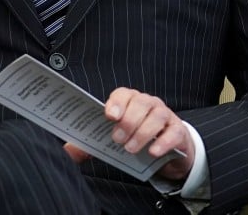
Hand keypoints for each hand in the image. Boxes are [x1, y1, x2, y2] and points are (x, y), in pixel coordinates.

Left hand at [64, 87, 194, 180]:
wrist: (168, 150)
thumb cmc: (136, 139)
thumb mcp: (115, 139)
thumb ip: (93, 143)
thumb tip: (68, 150)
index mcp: (130, 101)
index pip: (123, 94)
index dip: (116, 103)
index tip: (109, 116)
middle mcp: (149, 104)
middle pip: (140, 103)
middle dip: (128, 121)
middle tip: (117, 140)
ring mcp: (165, 115)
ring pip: (157, 116)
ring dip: (143, 132)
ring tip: (131, 149)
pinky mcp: (178, 130)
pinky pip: (173, 131)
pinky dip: (162, 141)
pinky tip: (152, 152)